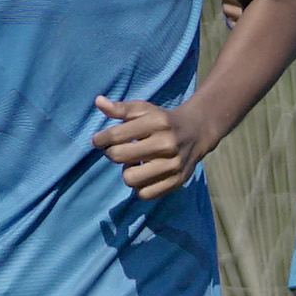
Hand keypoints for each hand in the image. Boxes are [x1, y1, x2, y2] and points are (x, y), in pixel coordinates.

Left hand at [95, 94, 218, 200]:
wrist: (197, 132)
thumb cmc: (163, 120)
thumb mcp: (144, 110)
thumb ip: (120, 108)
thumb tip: (98, 101)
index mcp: (158, 122)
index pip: (116, 135)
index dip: (100, 139)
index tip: (99, 141)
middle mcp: (167, 144)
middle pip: (119, 156)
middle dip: (112, 153)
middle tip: (118, 150)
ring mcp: (174, 164)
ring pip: (130, 179)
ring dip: (127, 171)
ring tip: (135, 163)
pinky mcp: (177, 180)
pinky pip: (145, 194)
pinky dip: (140, 186)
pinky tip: (144, 174)